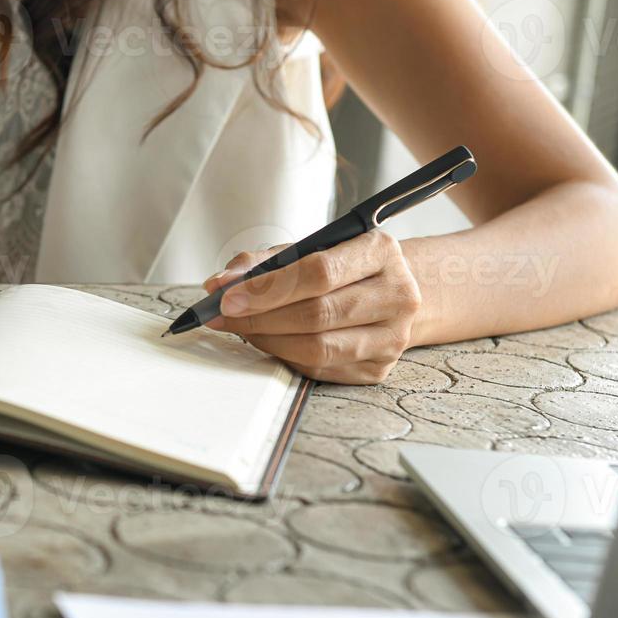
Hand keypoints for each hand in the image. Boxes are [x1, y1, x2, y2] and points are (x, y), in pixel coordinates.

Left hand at [205, 230, 422, 384]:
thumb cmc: (343, 267)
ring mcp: (393, 336)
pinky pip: (321, 368)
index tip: (228, 297)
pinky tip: (270, 342)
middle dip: (260, 317)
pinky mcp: (380, 368)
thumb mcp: (309, 249)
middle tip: (224, 316)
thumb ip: (264, 262)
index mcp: (380, 250)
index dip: (267, 288)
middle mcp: (397, 293)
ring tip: (244, 328)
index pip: (318, 273)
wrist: (390, 292)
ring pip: (318, 347)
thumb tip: (220, 284)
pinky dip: (287, 357)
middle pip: (317, 313)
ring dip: (269, 340)